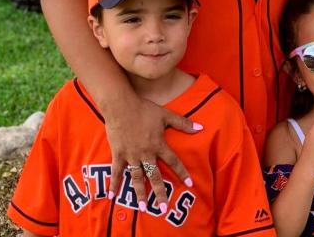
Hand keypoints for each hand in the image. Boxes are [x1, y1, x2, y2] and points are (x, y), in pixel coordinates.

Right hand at [104, 94, 201, 211]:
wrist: (120, 105)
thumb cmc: (144, 109)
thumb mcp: (165, 115)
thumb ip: (183, 123)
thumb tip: (200, 127)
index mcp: (158, 144)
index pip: (173, 161)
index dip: (182, 172)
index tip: (189, 184)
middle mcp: (146, 153)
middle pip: (155, 176)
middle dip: (160, 192)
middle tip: (163, 207)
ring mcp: (131, 155)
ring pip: (137, 178)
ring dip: (140, 193)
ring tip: (142, 208)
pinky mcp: (118, 154)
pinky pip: (116, 172)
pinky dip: (114, 184)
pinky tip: (113, 196)